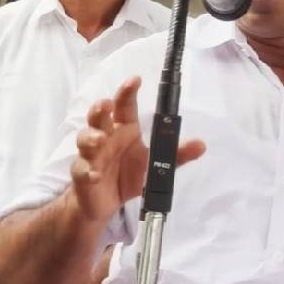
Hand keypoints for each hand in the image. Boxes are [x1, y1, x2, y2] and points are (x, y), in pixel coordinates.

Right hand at [70, 76, 205, 221]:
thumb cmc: (128, 175)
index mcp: (124, 130)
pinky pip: (82, 170)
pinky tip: (95, 174)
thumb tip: (201, 145)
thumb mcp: (155, 165)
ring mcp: (92, 155)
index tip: (135, 80)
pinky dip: (88, 171)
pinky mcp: (83, 175)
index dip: (127, 92)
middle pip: (99, 117)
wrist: (106, 202)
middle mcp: (106, 137)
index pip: (124, 106)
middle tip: (106, 105)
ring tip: (100, 139)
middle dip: (100, 109)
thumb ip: (176, 155)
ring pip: (85, 139)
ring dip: (91, 137)